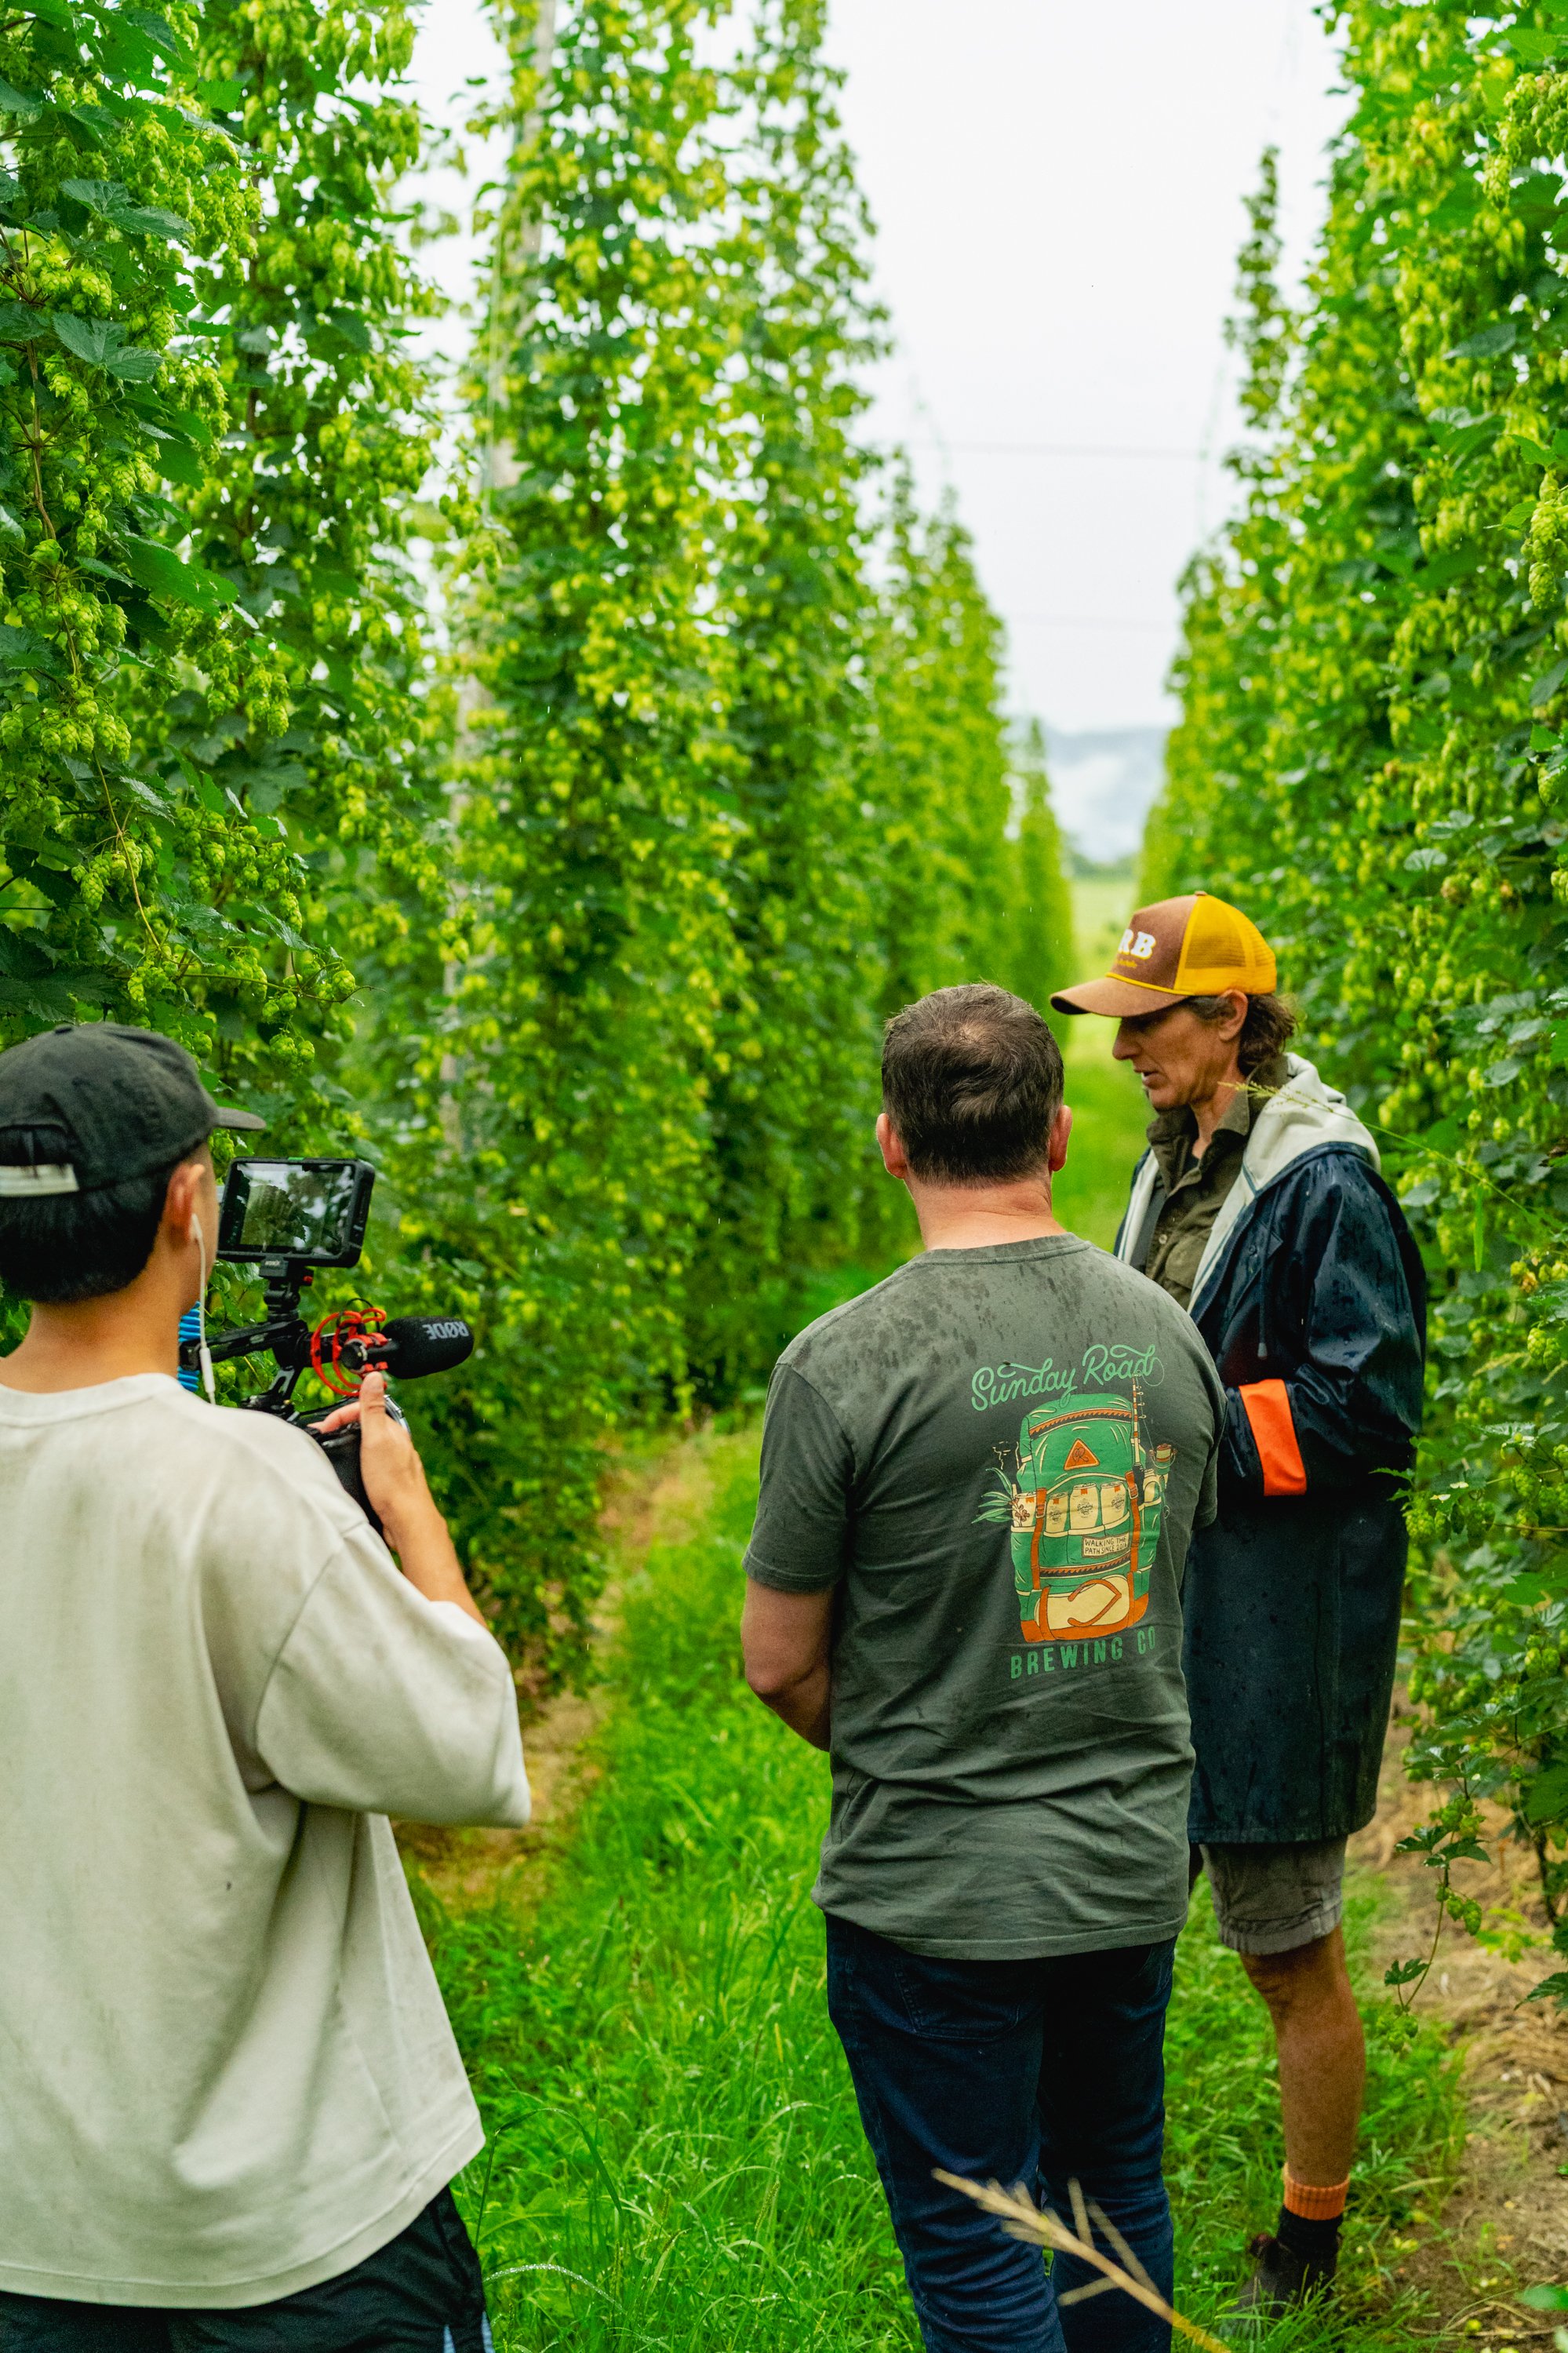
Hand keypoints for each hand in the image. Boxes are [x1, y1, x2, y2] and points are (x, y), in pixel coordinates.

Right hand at [317, 1372, 440, 1550]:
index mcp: (392, 1430)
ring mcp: (393, 1462)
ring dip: (349, 1444)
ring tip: (333, 1449)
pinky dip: (356, 1461)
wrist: (405, 1520)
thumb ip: (373, 1409)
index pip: (363, 1409)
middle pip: (365, 1425)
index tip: (324, 1427)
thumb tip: (375, 1376)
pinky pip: (369, 1463)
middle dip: (343, 1427)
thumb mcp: (377, 1440)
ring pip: (367, 1445)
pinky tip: (351, 1470)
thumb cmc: (393, 1484)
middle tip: (324, 1436)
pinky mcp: (389, 1480)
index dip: (340, 1414)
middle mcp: (395, 1444)